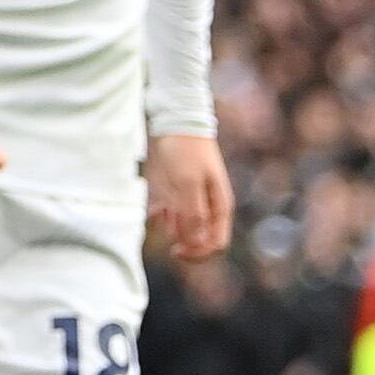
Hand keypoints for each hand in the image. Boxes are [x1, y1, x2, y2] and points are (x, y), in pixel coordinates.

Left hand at [145, 131, 231, 261]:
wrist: (175, 122)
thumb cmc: (186, 150)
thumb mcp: (188, 182)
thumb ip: (192, 212)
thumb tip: (195, 242)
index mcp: (219, 207)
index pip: (216, 244)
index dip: (198, 252)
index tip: (177, 248)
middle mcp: (207, 208)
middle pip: (198, 240)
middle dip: (181, 240)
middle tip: (166, 227)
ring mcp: (190, 202)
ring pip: (182, 231)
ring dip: (169, 227)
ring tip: (161, 210)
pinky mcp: (175, 195)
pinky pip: (169, 217)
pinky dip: (161, 217)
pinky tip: (155, 208)